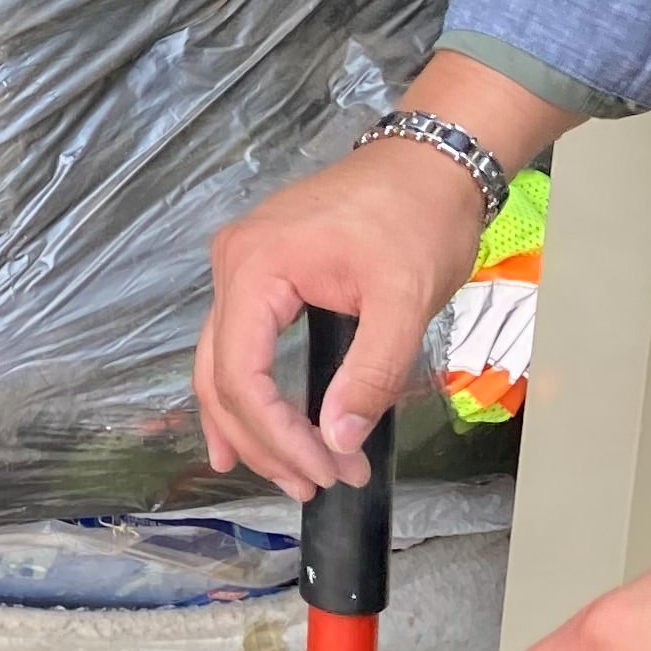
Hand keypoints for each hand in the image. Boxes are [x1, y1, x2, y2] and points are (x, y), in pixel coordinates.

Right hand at [196, 54, 575, 495]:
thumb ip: (370, 374)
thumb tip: (337, 441)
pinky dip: (247, 393)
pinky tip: (250, 431)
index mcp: (256, 267)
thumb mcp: (404, 302)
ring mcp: (241, 266)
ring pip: (221, 364)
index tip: (324, 473)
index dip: (276, 436)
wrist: (430, 163)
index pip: (241, 374)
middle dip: (264, 442)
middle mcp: (233, 265)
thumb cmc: (418, 221)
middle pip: (220, 376)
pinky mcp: (261, 272)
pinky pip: (237, 344)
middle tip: (315, 487)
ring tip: (289, 476)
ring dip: (254, 425)